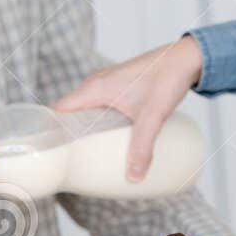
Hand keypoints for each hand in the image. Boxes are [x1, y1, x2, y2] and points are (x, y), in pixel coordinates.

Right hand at [51, 37, 202, 181]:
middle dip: (66, 134)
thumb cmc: (166, 79)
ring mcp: (106, 83)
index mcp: (94, 88)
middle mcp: (95, 83)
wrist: (185, 58)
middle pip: (69, 111)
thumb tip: (133, 177)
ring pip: (84, 108)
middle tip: (69, 159)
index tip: (51, 152)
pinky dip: (95, 119)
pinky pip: (97, 104)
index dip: (50, 130)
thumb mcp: (152, 117)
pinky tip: (106, 135)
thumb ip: (141, 147)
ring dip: (82, 127)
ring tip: (85, 152)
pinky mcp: (118, 85)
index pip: (58, 110)